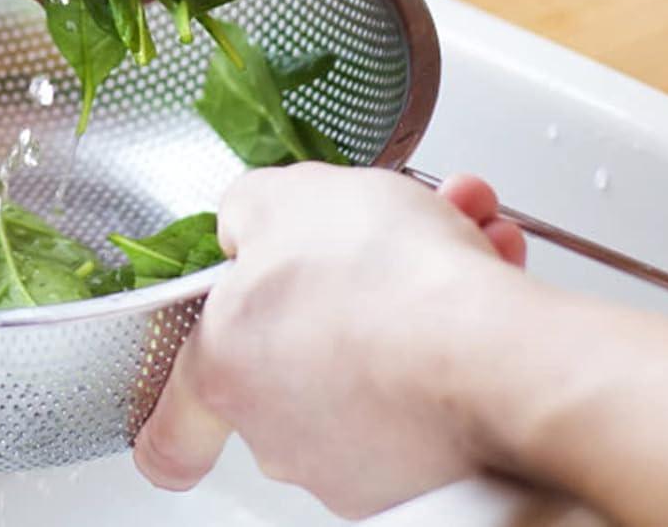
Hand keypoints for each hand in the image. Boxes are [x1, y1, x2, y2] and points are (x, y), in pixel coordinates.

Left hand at [134, 166, 527, 518]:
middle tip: (373, 237)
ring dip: (409, 288)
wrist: (495, 354)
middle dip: (336, 285)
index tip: (173, 420)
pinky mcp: (434, 471)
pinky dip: (459, 321)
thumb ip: (247, 210)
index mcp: (227, 370)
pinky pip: (435, 378)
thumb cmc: (383, 282)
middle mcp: (284, 433)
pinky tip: (486, 260)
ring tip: (454, 224)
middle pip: (292, 354)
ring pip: (373, 355)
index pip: (172, 431)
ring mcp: (360, 461)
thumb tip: (246, 227)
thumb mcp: (286, 197)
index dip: (171, 421)